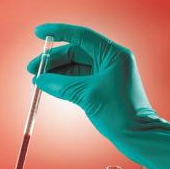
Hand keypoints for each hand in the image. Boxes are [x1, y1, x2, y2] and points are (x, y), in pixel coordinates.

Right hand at [26, 22, 162, 138]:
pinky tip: (49, 87)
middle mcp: (111, 60)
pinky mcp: (103, 88)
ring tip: (37, 81)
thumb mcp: (87, 95)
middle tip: (32, 69)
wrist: (137, 136)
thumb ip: (61, 85)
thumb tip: (39, 80)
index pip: (81, 35)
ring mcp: (107, 74)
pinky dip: (64, 83)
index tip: (38, 32)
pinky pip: (79, 80)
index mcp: (113, 54)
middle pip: (76, 52)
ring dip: (56, 73)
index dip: (58, 32)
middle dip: (53, 60)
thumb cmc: (119, 113)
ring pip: (76, 67)